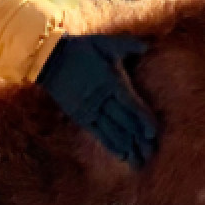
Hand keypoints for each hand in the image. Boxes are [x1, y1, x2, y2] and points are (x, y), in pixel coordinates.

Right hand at [36, 34, 158, 167]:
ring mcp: (90, 109)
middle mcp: (102, 99)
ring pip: (112, 132)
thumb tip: (148, 46)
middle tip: (152, 154)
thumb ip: (129, 45)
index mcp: (111, 81)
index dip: (143, 120)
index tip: (153, 134)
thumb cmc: (83, 48)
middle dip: (138, 139)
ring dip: (127, 147)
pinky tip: (121, 155)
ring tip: (139, 161)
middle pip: (124, 122)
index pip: (132, 104)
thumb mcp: (107, 43)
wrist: (51, 58)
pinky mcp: (81, 115)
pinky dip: (110, 144)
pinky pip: (98, 133)